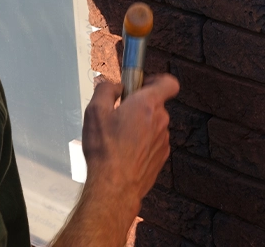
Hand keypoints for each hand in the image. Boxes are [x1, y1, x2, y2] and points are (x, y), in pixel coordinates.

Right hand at [81, 75, 179, 217]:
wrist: (114, 186)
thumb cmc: (105, 150)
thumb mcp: (95, 111)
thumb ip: (106, 89)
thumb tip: (113, 86)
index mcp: (147, 104)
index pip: (169, 82)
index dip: (157, 79)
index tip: (142, 83)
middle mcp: (160, 120)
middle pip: (156, 103)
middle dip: (139, 105)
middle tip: (119, 112)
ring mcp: (163, 140)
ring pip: (153, 123)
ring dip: (140, 125)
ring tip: (119, 136)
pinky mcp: (161, 156)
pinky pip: (153, 141)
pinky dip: (142, 142)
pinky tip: (125, 150)